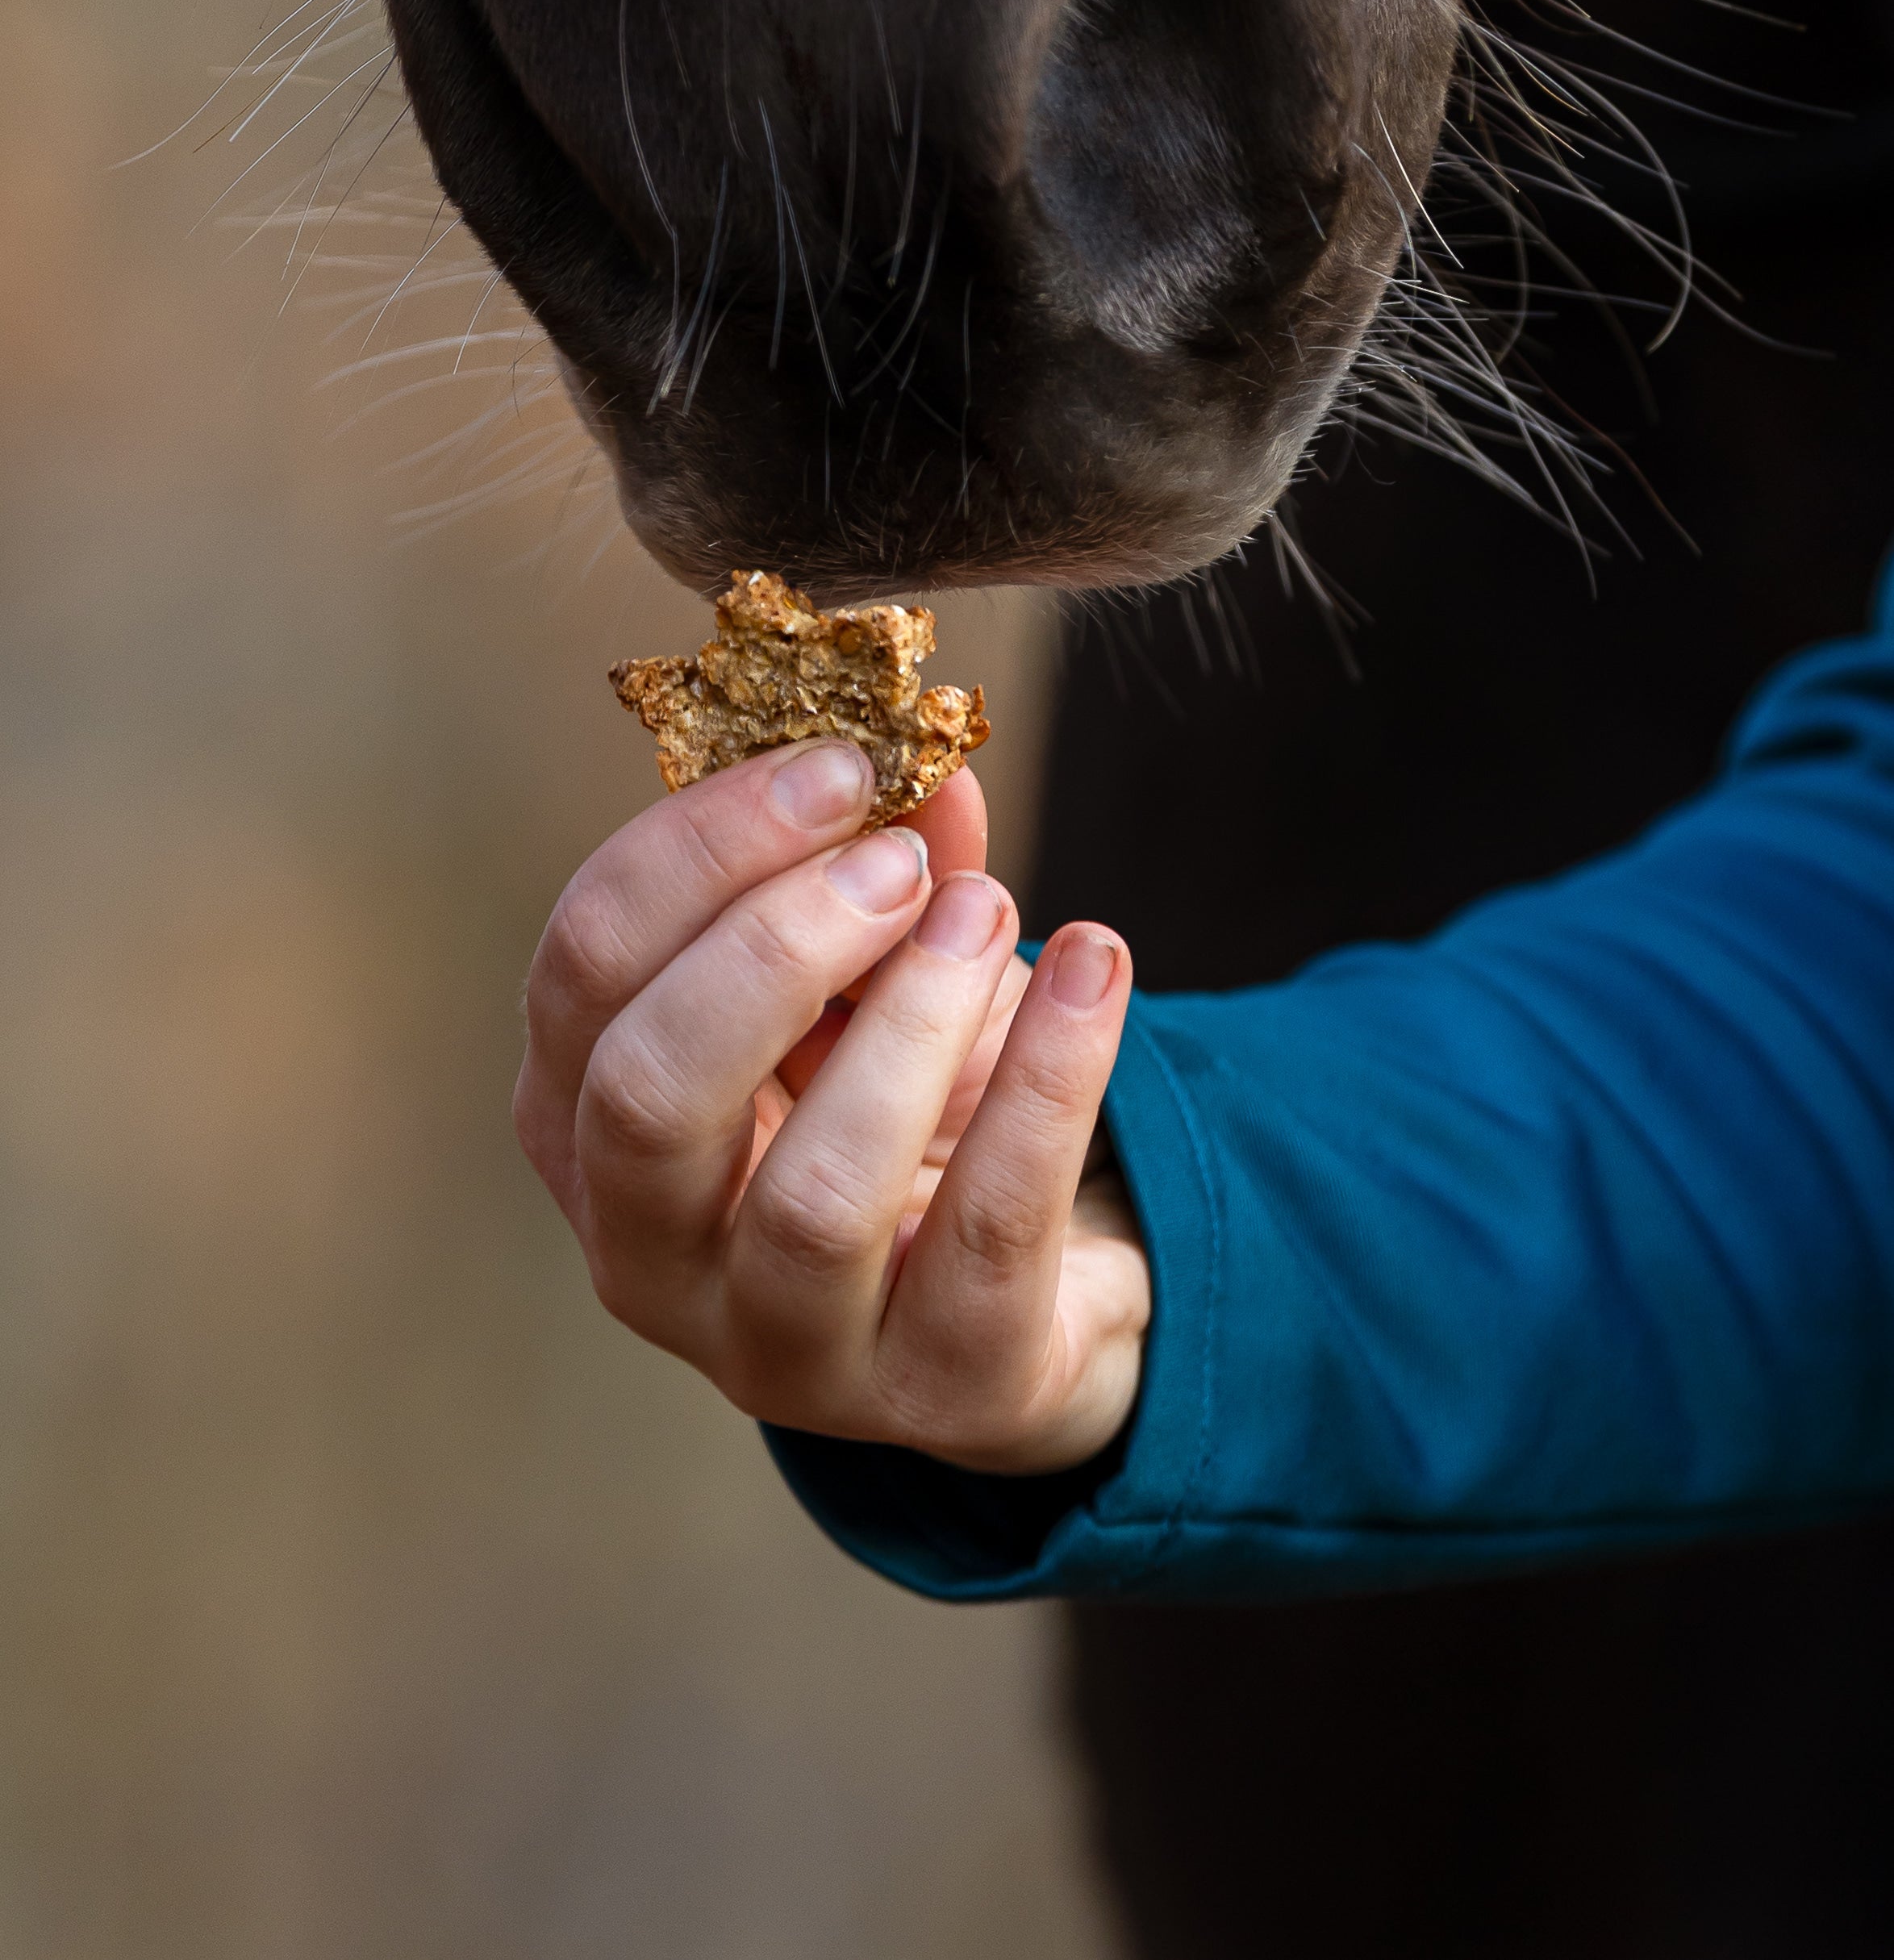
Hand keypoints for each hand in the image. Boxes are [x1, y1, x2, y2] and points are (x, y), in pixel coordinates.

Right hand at [513, 740, 1149, 1474]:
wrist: (1037, 1290)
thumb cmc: (904, 1106)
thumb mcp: (866, 975)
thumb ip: (879, 862)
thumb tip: (928, 762)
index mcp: (584, 1121)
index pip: (585, 970)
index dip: (697, 849)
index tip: (833, 765)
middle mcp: (648, 1254)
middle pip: (648, 1097)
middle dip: (774, 947)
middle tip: (897, 860)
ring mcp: (784, 1349)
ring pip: (814, 1197)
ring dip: (912, 1023)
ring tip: (989, 911)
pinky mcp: (938, 1391)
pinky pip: (990, 1237)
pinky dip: (1050, 1080)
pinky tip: (1098, 965)